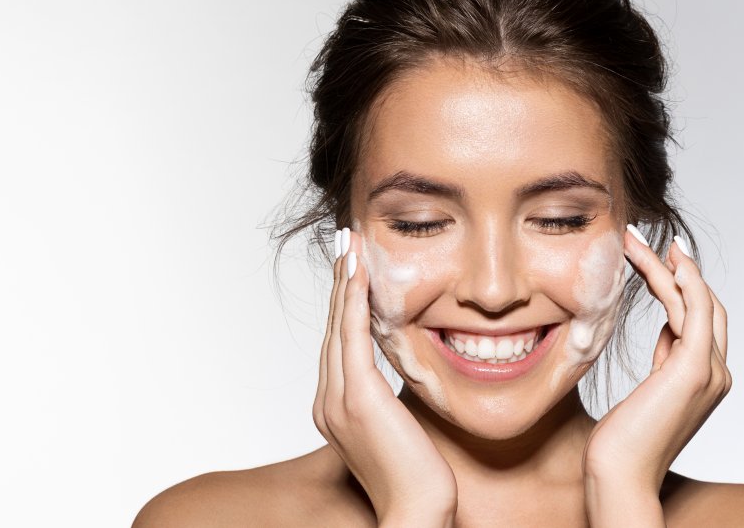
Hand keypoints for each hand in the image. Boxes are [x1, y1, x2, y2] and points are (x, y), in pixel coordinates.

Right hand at [313, 228, 456, 526]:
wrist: (414, 512)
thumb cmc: (415, 477)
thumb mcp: (398, 427)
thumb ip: (391, 399)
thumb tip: (405, 375)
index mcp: (334, 409)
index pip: (339, 345)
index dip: (345, 304)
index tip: (353, 270)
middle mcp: (327, 401)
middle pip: (332, 329)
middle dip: (341, 283)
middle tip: (346, 242)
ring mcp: (337, 399)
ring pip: (339, 326)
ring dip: (345, 281)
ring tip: (349, 245)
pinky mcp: (357, 397)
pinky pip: (352, 336)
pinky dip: (355, 301)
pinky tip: (360, 273)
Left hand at [583, 228, 730, 524]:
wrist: (619, 476)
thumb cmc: (622, 443)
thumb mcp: (647, 392)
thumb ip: (664, 361)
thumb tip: (667, 331)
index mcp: (705, 379)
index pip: (700, 319)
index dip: (681, 286)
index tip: (656, 259)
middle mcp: (717, 373)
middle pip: (705, 304)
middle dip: (676, 269)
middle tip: (640, 240)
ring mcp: (711, 371)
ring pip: (695, 301)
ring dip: (665, 266)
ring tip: (633, 241)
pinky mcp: (694, 369)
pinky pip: (696, 311)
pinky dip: (684, 281)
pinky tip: (666, 259)